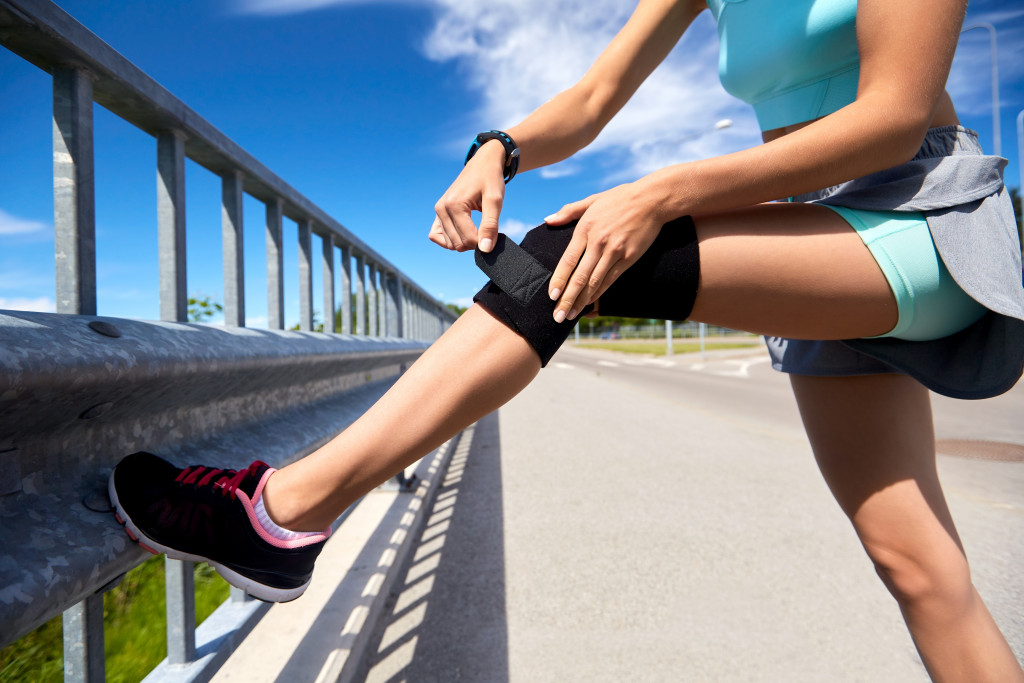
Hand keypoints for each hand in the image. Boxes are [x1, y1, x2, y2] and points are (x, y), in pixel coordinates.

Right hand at [430, 140, 506, 252]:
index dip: (484, 242)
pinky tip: (464, 233)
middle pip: (458, 244)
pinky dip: (450, 240)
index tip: (494, 233)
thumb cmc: (490, 179)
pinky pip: (437, 236)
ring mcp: (438, 211)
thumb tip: (485, 249)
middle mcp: (441, 208)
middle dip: (475, 243)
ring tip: (478, 228)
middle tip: (487, 230)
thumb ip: (490, 226)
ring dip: (465, 242)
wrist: (483, 164)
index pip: (468, 239)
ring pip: (449, 244)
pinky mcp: (438, 213)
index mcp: (454, 205)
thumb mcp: (495, 201)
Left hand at [544, 182, 665, 321]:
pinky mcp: (629, 258)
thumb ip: (569, 211)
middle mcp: (598, 242)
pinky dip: (599, 293)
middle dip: (567, 299)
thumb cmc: (620, 198)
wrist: (651, 199)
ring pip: (595, 282)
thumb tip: (548, 220)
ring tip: (571, 315)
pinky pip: (611, 279)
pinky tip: (590, 303)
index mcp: (585, 229)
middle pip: (580, 277)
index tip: (551, 296)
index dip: (559, 280)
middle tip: (558, 316)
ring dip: (582, 301)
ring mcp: (614, 251)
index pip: (568, 260)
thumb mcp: (592, 200)